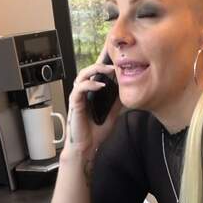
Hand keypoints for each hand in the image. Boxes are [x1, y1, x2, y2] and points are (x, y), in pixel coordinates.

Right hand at [62, 44, 123, 158]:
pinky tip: (101, 85)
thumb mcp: (113, 113)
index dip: (102, 62)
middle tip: (114, 62)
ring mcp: (78, 97)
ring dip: (95, 69)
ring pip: (82, 75)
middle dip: (101, 62)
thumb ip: (117, 101)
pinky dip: (89, 84)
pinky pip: (79, 89)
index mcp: (91, 93)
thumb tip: (128, 90)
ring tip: (109, 70)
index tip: (113, 54)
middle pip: (88, 69)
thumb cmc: (96, 132)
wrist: (87, 147)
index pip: (96, 73)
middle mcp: (83, 92)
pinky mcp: (74, 103)